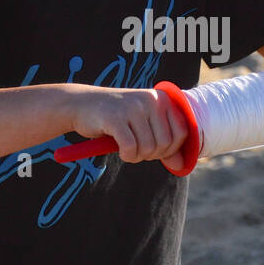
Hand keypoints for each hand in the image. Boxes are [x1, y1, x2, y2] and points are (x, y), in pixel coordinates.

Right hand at [70, 86, 189, 166]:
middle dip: (152, 155)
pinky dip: (127, 156)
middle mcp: (150, 100)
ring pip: (148, 147)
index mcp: (162, 98)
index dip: (170, 149)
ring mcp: (133, 107)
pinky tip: (120, 151)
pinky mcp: (115, 118)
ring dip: (137, 156)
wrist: (81, 104)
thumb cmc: (117, 118)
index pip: (182, 132)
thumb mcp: (144, 128)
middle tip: (137, 151)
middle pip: (165, 143)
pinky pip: (130, 148)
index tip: (154, 150)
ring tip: (127, 149)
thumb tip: (181, 166)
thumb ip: (164, 144)